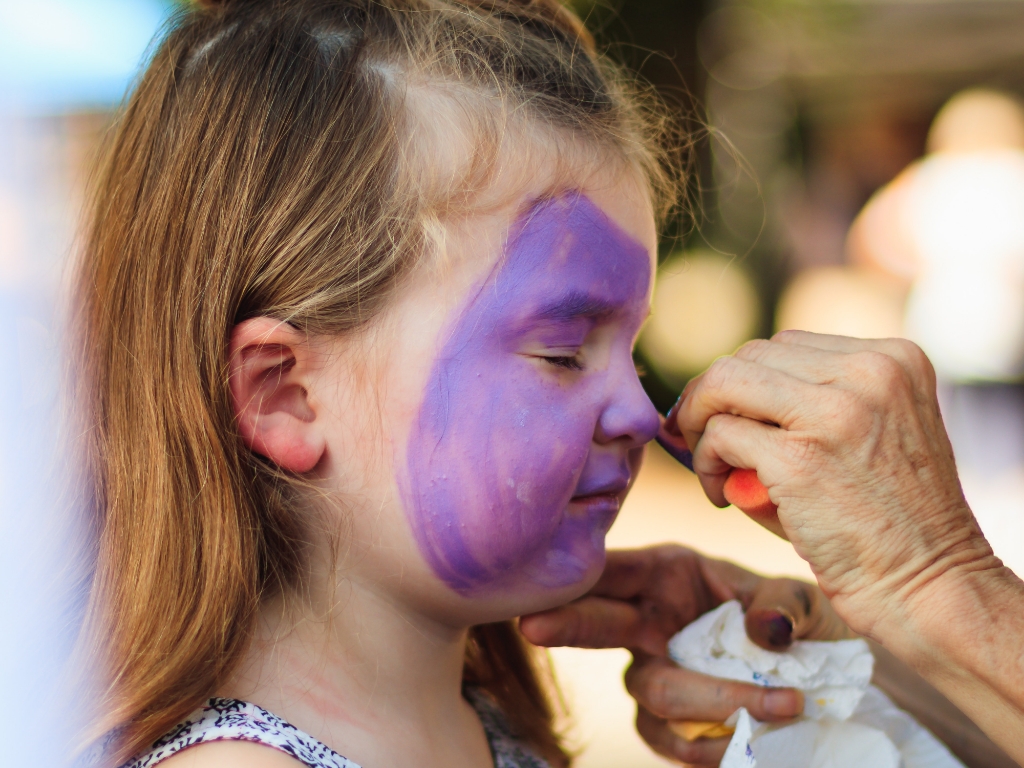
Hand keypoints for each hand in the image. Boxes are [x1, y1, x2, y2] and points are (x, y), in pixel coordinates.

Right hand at [520, 545, 850, 765]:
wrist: (820, 672)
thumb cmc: (797, 619)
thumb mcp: (799, 598)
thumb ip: (780, 605)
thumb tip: (762, 632)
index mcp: (666, 573)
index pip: (614, 570)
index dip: (582, 575)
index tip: (555, 578)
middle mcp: (646, 617)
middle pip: (597, 622)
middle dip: (565, 624)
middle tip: (532, 628)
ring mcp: (652, 667)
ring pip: (651, 690)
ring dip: (711, 703)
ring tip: (779, 706)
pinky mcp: (666, 716)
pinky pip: (664, 735)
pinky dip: (702, 743)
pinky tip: (741, 740)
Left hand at [674, 331, 999, 639]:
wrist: (932, 589)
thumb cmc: (892, 524)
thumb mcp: (871, 436)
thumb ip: (809, 406)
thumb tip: (712, 398)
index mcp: (894, 359)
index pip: (787, 347)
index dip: (746, 383)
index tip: (729, 416)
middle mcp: (869, 372)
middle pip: (750, 357)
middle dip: (716, 398)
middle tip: (708, 443)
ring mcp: (834, 412)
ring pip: (723, 383)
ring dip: (701, 424)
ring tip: (715, 469)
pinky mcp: (799, 458)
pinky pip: (719, 435)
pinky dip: (706, 463)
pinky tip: (722, 496)